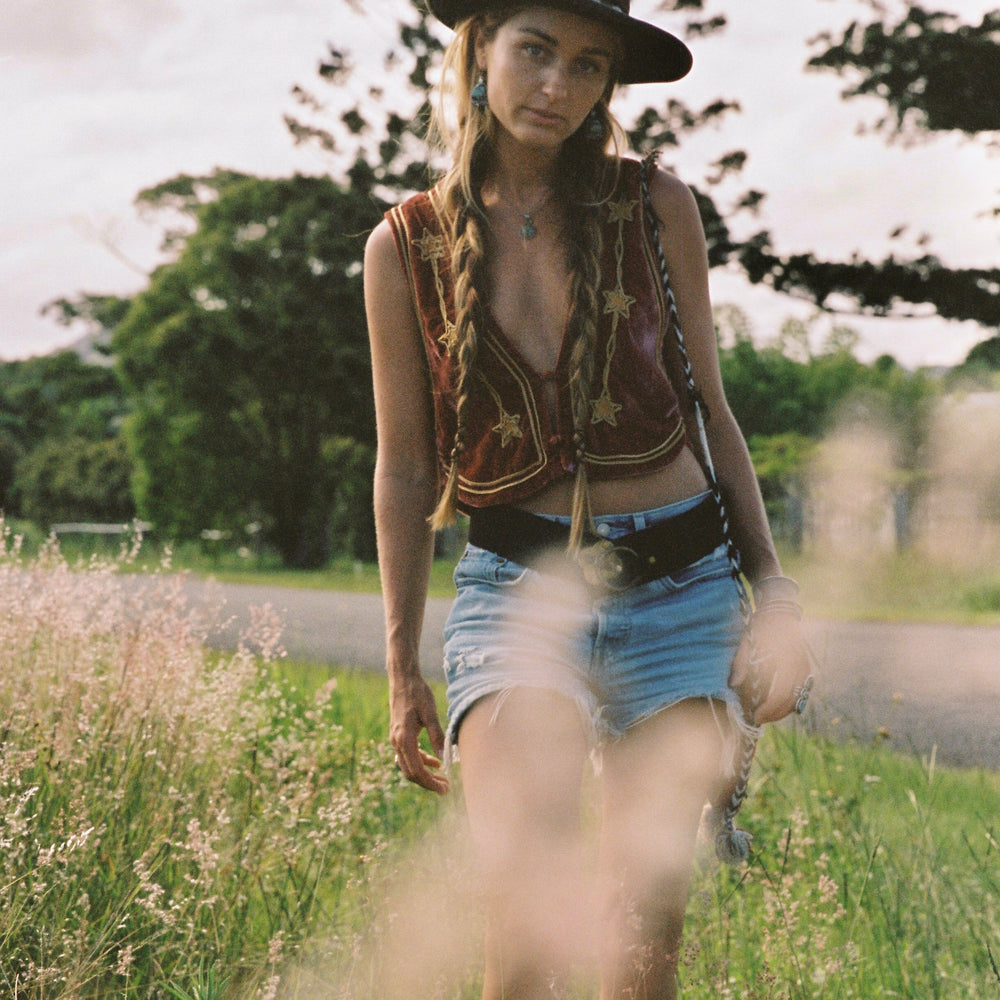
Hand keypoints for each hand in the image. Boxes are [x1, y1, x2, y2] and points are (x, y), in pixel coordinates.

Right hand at [388, 672, 449, 794]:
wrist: (402, 679)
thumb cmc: (417, 693)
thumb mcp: (430, 713)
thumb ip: (437, 735)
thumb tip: (445, 757)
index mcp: (404, 738)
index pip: (417, 770)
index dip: (430, 782)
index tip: (444, 788)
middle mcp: (397, 741)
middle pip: (411, 772)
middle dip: (428, 782)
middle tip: (446, 787)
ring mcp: (395, 739)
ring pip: (408, 765)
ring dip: (424, 773)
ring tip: (442, 777)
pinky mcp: (398, 734)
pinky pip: (407, 755)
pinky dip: (420, 761)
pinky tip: (434, 761)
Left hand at [729, 609, 813, 725]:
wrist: (780, 614)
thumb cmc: (760, 628)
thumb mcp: (746, 643)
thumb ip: (741, 663)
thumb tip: (733, 684)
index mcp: (785, 661)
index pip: (779, 693)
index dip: (767, 709)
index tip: (755, 716)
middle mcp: (799, 667)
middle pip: (789, 700)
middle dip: (774, 714)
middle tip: (759, 719)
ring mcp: (805, 668)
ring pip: (797, 699)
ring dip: (782, 710)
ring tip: (766, 714)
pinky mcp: (806, 669)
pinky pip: (801, 692)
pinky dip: (789, 701)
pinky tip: (776, 704)